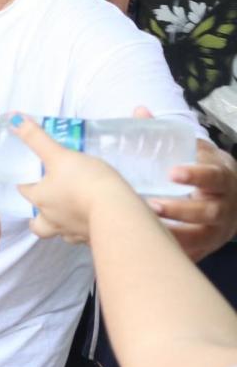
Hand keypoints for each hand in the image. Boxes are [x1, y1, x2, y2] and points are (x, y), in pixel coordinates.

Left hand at [10, 114, 133, 244]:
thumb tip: (14, 119)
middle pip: (38, 226)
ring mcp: (74, 234)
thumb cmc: (85, 181)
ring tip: (72, 213)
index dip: (26, 183)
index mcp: (40, 200)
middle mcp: (53, 221)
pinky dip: (86, 229)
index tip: (31, 177)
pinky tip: (95, 221)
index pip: (25, 191)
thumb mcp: (58, 154)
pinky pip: (85, 237)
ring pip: (61, 234)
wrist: (117, 211)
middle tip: (47, 205)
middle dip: (39, 219)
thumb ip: (37, 138)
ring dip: (63, 225)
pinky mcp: (94, 240)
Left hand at [149, 141, 236, 260]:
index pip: (213, 176)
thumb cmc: (205, 169)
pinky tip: (153, 253)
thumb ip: (167, 134)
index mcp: (222, 177)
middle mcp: (226, 205)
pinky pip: (195, 254)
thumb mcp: (195, 150)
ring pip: (202, 236)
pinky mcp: (210, 246)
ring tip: (147, 231)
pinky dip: (176, 254)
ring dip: (175, 235)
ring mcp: (219, 229)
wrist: (232, 197)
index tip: (172, 172)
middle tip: (153, 205)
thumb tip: (140, 111)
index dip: (195, 175)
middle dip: (181, 209)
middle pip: (209, 211)